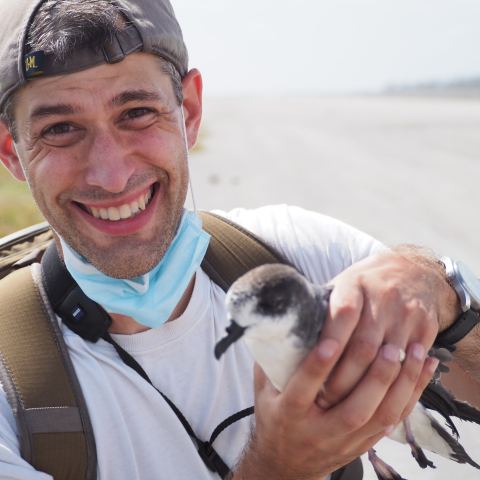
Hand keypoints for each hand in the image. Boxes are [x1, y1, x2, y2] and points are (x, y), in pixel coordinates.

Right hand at [232, 336, 437, 479]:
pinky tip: (422, 374)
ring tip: (416, 356)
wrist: (284, 466)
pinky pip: (391, 424)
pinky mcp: (361, 446)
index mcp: (289, 413)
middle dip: (375, 377)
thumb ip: (272, 361)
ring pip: (379, 418)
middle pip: (353, 408)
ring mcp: (343, 442)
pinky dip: (410, 398)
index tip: (332, 339)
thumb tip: (281, 324)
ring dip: (401, 386)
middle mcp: (318, 430)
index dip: (318, 365)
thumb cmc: (274, 419)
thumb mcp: (264, 391)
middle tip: (390, 347)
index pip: (304, 387)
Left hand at [316, 249, 456, 408]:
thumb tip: (289, 339)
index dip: (330, 343)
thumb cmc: (364, 284)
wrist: (412, 270)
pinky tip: (374, 399)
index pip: (343, 314)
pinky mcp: (426, 329)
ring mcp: (407, 314)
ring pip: (385, 361)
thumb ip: (321, 309)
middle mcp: (383, 297)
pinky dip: (391, 385)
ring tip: (343, 406)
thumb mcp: (341, 285)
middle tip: (323, 400)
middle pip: (363, 346)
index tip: (316, 371)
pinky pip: (408, 365)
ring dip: (364, 389)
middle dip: (342, 379)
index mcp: (355, 283)